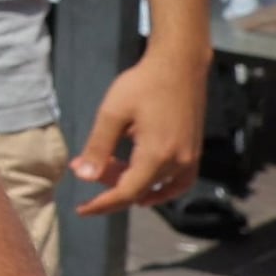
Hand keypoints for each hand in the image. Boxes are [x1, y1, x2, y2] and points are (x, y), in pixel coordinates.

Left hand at [71, 41, 211, 213]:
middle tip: (87, 165)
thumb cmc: (143, 84)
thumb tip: (84, 176)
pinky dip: (159, 188)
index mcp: (157, 155)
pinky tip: (142, 183)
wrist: (179, 65)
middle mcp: (178, 162)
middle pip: (140, 190)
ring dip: (130, 183)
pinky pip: (178, 182)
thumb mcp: (112, 113)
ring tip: (108, 165)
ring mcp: (190, 159)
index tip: (81, 209)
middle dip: (110, 185)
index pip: (126, 193)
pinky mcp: (194, 152)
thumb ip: (98, 147)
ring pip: (156, 187)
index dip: (102, 204)